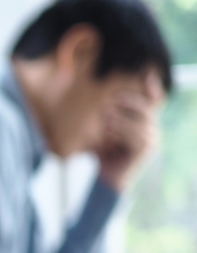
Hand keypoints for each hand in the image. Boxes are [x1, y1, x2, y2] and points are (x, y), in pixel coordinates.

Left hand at [96, 69, 163, 192]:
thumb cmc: (101, 153)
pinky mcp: (147, 150)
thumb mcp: (100, 130)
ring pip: (141, 121)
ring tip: (106, 119)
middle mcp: (151, 128)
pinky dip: (123, 131)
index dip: (152, 87)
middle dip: (131, 101)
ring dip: (122, 118)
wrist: (105, 179)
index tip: (146, 73)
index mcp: (142, 121)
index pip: (153, 100)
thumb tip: (99, 97)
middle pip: (148, 107)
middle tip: (114, 97)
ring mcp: (152, 139)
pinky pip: (137, 136)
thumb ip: (105, 114)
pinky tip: (109, 131)